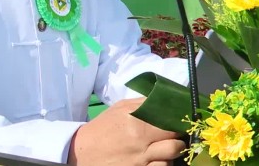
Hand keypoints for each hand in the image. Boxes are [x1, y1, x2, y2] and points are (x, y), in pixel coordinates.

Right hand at [67, 97, 185, 165]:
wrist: (81, 153)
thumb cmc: (102, 128)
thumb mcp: (120, 109)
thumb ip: (143, 103)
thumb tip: (165, 99)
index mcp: (137, 124)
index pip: (171, 124)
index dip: (177, 124)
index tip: (178, 123)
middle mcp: (141, 144)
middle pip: (175, 144)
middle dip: (177, 140)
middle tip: (172, 137)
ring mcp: (139, 162)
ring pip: (170, 161)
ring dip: (169, 156)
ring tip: (162, 150)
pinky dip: (160, 165)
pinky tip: (154, 160)